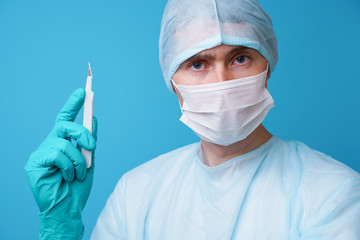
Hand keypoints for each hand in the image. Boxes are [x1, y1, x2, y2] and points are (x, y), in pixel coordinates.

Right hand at [25, 88, 97, 239]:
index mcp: (62, 143)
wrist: (68, 209)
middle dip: (82, 134)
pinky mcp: (34, 164)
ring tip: (78, 174)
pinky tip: (66, 178)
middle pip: (65, 125)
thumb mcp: (89, 160)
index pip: (65, 119)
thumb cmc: (77, 187)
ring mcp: (40, 153)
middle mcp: (50, 144)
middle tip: (92, 146)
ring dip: (79, 161)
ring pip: (64, 144)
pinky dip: (68, 168)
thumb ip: (89, 141)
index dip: (73, 104)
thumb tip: (93, 119)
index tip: (82, 90)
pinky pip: (57, 155)